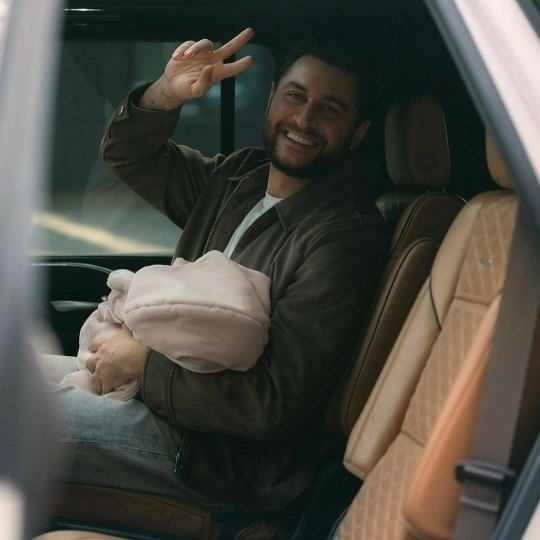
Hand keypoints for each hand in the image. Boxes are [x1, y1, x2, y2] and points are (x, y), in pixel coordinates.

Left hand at [86, 326, 149, 394]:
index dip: (95, 349)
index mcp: (103, 343)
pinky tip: (111, 392)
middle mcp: (99, 357)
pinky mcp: (107, 382)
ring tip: (104, 384)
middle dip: (94, 366)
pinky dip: (107, 391)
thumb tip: (127, 319)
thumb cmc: (136, 341)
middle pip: (89, 363)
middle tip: (101, 368)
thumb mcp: (128, 329)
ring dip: (98, 381)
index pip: (92, 346)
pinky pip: (104, 389)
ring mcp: (101, 371)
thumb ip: (124, 326)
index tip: (99, 351)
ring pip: (94, 379)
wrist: (141, 356)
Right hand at [140, 27, 254, 109]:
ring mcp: (203, 54)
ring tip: (186, 57)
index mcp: (216, 73)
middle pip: (229, 48)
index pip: (231, 68)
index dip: (241, 65)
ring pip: (205, 43)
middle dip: (240, 39)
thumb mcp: (195, 91)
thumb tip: (210, 68)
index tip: (250, 59)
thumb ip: (204, 82)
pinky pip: (189, 44)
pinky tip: (176, 58)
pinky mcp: (191, 48)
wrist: (172, 85)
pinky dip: (182, 50)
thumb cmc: (186, 90)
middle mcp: (213, 61)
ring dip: (195, 49)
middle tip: (251, 31)